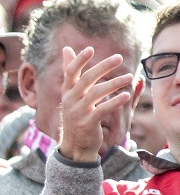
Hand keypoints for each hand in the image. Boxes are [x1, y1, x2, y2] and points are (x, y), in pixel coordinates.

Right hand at [57, 47, 133, 163]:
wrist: (74, 145)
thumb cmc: (76, 115)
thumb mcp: (71, 94)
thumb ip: (70, 72)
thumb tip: (66, 49)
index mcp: (66, 92)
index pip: (70, 73)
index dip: (79, 60)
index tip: (90, 49)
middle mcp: (70, 100)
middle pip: (86, 80)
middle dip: (103, 67)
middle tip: (119, 58)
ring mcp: (78, 112)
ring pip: (96, 93)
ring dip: (114, 84)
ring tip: (129, 77)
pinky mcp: (87, 123)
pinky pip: (102, 110)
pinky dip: (115, 102)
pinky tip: (126, 96)